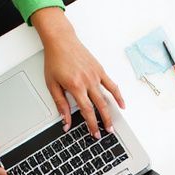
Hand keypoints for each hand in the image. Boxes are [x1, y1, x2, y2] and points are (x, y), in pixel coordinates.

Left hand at [34, 8, 123, 138]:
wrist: (60, 40)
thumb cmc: (55, 59)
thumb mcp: (52, 85)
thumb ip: (60, 105)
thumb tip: (65, 121)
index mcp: (75, 86)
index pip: (87, 111)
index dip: (91, 124)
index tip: (94, 133)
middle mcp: (87, 81)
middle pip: (99, 107)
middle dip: (103, 122)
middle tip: (106, 132)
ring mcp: (95, 75)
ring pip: (106, 98)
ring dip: (110, 113)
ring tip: (112, 124)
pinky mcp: (99, 70)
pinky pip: (111, 85)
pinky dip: (118, 95)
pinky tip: (122, 104)